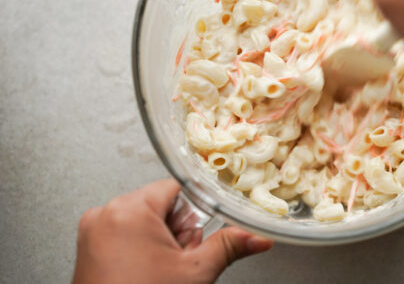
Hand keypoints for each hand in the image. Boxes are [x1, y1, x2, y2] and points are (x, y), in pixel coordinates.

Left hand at [73, 179, 272, 283]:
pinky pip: (126, 234)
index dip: (196, 212)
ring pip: (145, 222)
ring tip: (161, 270)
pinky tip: (147, 273)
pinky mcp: (89, 248)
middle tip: (178, 260)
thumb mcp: (194, 273)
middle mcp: (106, 214)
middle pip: (161, 206)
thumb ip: (228, 246)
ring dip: (161, 243)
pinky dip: (141, 250)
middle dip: (178, 232)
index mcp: (129, 210)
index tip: (199, 232)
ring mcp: (94, 231)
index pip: (177, 188)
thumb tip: (256, 237)